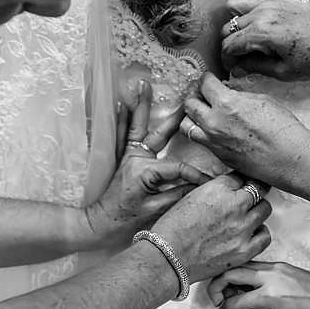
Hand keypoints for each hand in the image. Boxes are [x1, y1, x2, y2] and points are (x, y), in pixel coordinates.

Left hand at [87, 80, 210, 245]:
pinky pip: (121, 134)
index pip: (178, 167)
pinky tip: (121, 104)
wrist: (99, 223)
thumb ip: (177, 194)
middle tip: (187, 101)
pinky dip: (122, 119)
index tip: (210, 181)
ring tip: (143, 84)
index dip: (196, 175)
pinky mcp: (121, 159)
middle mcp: (136, 158)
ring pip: (137, 126)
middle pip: (159, 134)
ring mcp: (127, 156)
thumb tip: (199, 185)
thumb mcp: (155, 210)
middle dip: (175, 118)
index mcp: (146, 171)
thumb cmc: (126, 219)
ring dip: (141, 106)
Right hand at [150, 173, 272, 282]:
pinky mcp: (244, 250)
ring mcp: (242, 228)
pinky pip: (265, 236)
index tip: (239, 186)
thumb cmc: (171, 230)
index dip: (239, 182)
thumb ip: (212, 190)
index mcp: (218, 189)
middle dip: (252, 194)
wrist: (166, 258)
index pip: (240, 176)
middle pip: (258, 189)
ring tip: (245, 218)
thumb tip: (228, 188)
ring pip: (265, 210)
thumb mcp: (189, 197)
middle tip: (245, 200)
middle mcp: (234, 205)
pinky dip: (260, 233)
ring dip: (257, 211)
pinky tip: (250, 234)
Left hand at [181, 73, 309, 188]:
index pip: (204, 84)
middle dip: (196, 97)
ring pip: (187, 126)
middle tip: (203, 95)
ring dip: (193, 118)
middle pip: (189, 104)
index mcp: (226, 103)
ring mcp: (214, 142)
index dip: (206, 79)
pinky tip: (214, 131)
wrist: (290, 159)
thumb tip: (229, 92)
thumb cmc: (284, 130)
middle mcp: (214, 122)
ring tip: (203, 115)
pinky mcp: (218, 156)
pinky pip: (201, 142)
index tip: (208, 80)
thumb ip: (240, 95)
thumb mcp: (263, 100)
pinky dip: (203, 134)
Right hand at [208, 261, 309, 308]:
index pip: (232, 303)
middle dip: (216, 289)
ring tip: (232, 296)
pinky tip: (248, 289)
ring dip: (229, 279)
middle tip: (218, 303)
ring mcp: (274, 267)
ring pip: (240, 266)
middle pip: (228, 275)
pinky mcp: (281, 265)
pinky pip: (254, 266)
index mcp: (269, 295)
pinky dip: (244, 275)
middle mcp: (268, 276)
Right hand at [220, 0, 309, 79]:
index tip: (233, 69)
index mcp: (262, 32)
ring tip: (247, 37)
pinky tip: (255, 8)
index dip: (227, 60)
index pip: (229, 45)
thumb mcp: (283, 71)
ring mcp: (270, 1)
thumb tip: (237, 67)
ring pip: (236, 7)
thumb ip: (255, 67)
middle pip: (230, 27)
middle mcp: (262, 12)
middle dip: (230, 44)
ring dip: (237, 22)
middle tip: (241, 58)